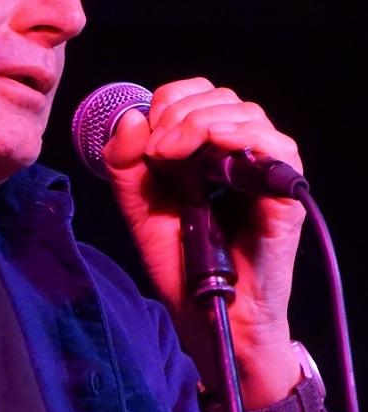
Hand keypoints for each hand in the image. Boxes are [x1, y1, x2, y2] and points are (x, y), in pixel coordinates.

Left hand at [102, 77, 304, 397]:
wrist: (208, 316)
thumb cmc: (180, 265)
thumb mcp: (139, 209)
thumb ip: (126, 166)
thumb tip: (129, 117)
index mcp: (206, 151)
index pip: (197, 96)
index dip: (170, 101)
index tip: (147, 135)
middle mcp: (240, 155)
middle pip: (220, 98)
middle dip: (180, 113)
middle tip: (157, 151)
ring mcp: (265, 172)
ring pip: (246, 114)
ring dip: (200, 124)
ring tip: (170, 155)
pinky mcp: (284, 195)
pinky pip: (276, 146)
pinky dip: (240, 137)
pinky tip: (211, 150)